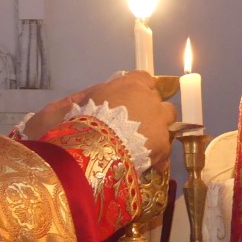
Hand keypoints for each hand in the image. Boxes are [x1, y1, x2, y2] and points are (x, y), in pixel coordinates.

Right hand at [24, 70, 176, 168]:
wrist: (85, 152)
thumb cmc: (75, 123)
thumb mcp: (74, 103)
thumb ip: (89, 96)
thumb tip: (93, 95)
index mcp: (129, 84)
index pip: (144, 78)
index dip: (139, 90)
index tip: (132, 100)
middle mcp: (148, 99)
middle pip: (157, 100)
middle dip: (149, 110)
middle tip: (133, 126)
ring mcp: (159, 122)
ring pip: (167, 122)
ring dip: (157, 130)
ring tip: (140, 145)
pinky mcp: (162, 145)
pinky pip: (165, 148)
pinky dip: (156, 154)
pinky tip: (144, 162)